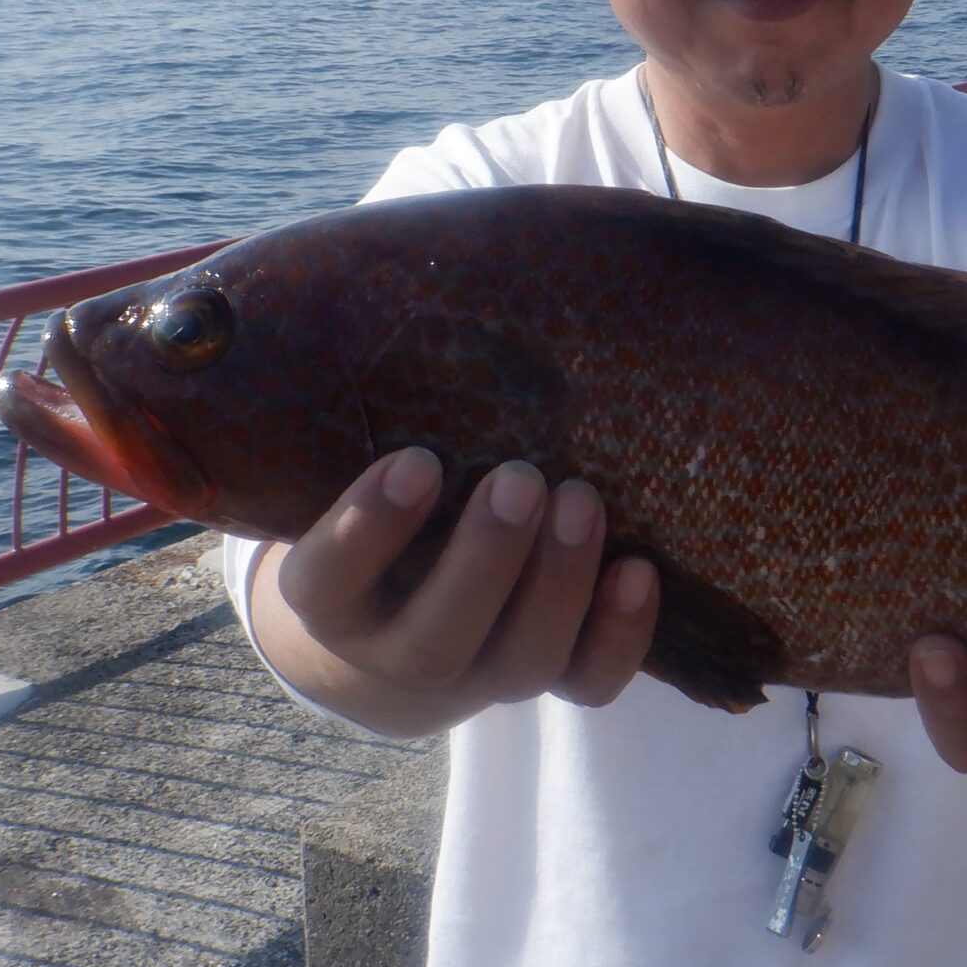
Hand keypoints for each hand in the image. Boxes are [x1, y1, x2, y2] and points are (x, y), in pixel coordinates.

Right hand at [246, 447, 658, 737]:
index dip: (368, 528)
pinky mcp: (543, 683)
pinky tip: (639, 570)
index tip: (416, 459)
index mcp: (327, 600)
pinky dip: (619, 637)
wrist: (389, 636)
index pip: (330, 579)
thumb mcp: (337, 472)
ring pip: (520, 662)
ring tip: (583, 499)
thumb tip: (368, 280)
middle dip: (486, 558)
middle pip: (438, 634)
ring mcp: (477, 678)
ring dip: (558, 583)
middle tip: (521, 479)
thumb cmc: (372, 514)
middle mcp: (397, 653)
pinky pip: (586, 685)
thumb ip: (351, 412)